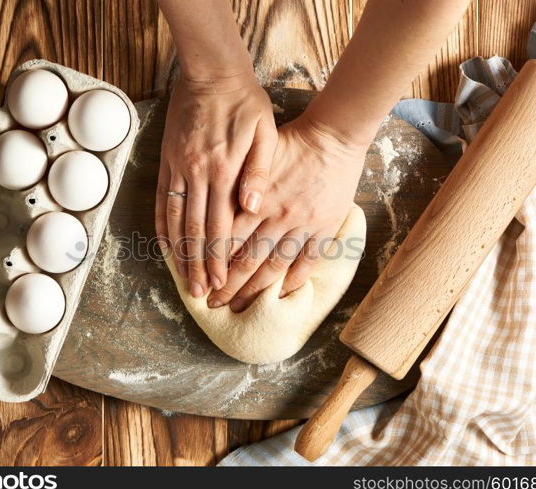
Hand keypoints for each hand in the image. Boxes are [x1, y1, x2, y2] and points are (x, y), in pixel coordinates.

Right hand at [155, 72, 276, 297]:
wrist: (210, 72)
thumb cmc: (244, 102)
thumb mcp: (265, 133)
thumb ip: (259, 171)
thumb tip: (253, 206)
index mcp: (222, 170)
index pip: (220, 224)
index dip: (219, 256)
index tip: (220, 280)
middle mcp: (196, 173)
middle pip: (196, 229)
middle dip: (198, 264)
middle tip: (200, 292)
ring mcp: (177, 168)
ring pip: (175, 219)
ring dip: (179, 252)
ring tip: (183, 279)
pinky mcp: (167, 162)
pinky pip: (162, 200)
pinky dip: (162, 225)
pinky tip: (164, 245)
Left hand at [207, 114, 367, 311]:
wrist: (334, 135)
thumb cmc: (292, 141)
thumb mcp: (256, 154)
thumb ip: (237, 182)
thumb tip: (214, 208)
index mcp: (256, 200)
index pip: (227, 239)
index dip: (212, 262)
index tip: (201, 279)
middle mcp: (278, 216)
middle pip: (247, 259)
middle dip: (228, 285)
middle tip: (213, 303)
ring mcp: (303, 224)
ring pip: (274, 266)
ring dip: (255, 290)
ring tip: (240, 306)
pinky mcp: (325, 227)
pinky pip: (308, 260)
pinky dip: (295, 279)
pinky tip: (281, 294)